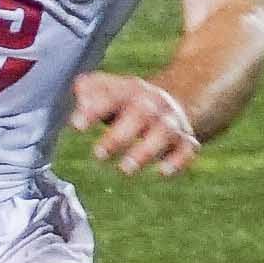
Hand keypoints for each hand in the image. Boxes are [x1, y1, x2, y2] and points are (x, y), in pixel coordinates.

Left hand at [69, 70, 202, 174]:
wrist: (173, 102)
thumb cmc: (128, 103)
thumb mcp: (109, 90)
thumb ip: (90, 92)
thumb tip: (80, 102)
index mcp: (131, 90)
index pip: (112, 95)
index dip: (94, 109)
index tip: (77, 126)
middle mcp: (154, 104)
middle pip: (140, 113)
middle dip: (119, 135)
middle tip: (98, 154)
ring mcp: (172, 121)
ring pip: (164, 132)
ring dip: (145, 151)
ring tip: (125, 168)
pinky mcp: (186, 140)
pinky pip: (187, 149)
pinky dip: (178, 161)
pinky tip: (162, 172)